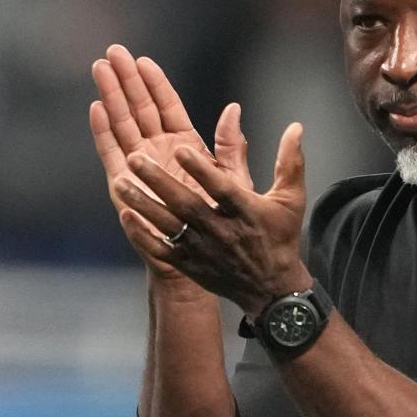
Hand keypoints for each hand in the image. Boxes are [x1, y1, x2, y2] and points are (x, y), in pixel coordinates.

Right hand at [89, 44, 251, 281]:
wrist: (211, 258)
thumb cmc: (227, 225)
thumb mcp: (234, 181)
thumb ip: (231, 147)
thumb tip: (234, 109)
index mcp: (188, 148)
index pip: (168, 108)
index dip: (155, 84)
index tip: (143, 60)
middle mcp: (161, 154)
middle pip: (140, 109)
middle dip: (127, 80)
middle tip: (113, 51)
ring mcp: (142, 168)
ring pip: (123, 125)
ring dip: (111, 97)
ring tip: (100, 70)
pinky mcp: (127, 185)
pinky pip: (113, 154)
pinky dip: (104, 132)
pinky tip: (97, 109)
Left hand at [114, 121, 309, 315]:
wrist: (271, 289)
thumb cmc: (279, 238)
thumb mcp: (290, 199)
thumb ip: (289, 162)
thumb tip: (295, 127)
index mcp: (245, 212)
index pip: (222, 188)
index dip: (202, 170)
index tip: (181, 148)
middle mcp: (221, 231)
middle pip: (187, 205)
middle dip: (160, 182)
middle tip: (136, 158)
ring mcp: (202, 250)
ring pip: (169, 225)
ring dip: (144, 204)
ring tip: (121, 183)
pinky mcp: (190, 264)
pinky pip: (162, 250)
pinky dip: (143, 235)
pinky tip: (126, 217)